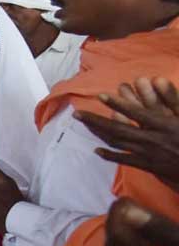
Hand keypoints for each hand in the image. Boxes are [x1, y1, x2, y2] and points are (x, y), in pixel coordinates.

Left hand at [75, 76, 178, 192]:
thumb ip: (174, 99)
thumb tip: (159, 80)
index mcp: (163, 125)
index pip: (136, 112)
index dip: (117, 103)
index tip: (101, 95)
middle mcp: (152, 139)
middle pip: (117, 129)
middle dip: (95, 121)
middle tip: (77, 114)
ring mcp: (147, 153)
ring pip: (117, 143)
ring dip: (98, 134)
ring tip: (83, 125)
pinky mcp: (147, 165)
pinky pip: (124, 160)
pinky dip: (109, 155)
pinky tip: (97, 150)